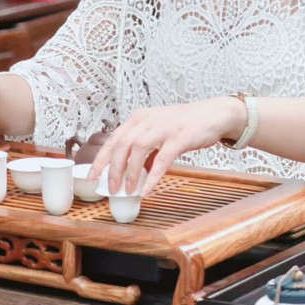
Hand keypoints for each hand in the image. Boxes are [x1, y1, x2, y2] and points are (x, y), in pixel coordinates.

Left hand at [88, 97, 244, 196]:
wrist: (213, 114)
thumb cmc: (185, 124)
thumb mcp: (159, 132)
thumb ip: (146, 150)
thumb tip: (136, 173)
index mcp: (139, 119)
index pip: (113, 139)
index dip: (100, 159)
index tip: (91, 176)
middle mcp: (147, 120)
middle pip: (122, 145)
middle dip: (113, 169)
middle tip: (111, 188)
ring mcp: (164, 127)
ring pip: (138, 150)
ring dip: (131, 173)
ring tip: (129, 190)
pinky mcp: (179, 137)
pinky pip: (162, 159)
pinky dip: (153, 176)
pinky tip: (147, 189)